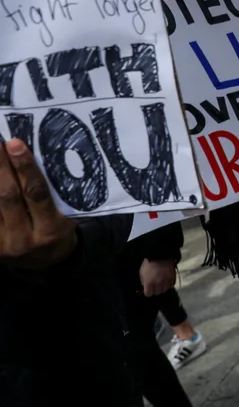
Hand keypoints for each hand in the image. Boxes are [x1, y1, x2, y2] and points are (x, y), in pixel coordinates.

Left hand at [0, 139, 77, 269]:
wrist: (45, 262)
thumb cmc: (57, 230)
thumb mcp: (63, 217)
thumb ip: (45, 195)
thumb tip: (23, 157)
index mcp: (50, 230)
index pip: (35, 194)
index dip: (24, 168)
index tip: (15, 143)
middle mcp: (24, 240)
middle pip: (8, 197)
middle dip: (0, 167)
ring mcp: (3, 245)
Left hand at [139, 259, 176, 296]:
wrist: (159, 255)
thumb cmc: (148, 264)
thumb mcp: (142, 273)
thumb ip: (144, 281)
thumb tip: (146, 287)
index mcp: (149, 283)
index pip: (148, 294)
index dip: (148, 291)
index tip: (148, 289)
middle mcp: (158, 284)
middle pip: (157, 293)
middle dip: (155, 289)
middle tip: (155, 285)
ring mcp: (166, 281)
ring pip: (165, 290)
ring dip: (163, 287)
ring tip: (161, 282)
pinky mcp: (172, 278)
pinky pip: (171, 285)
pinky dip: (169, 284)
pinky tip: (167, 280)